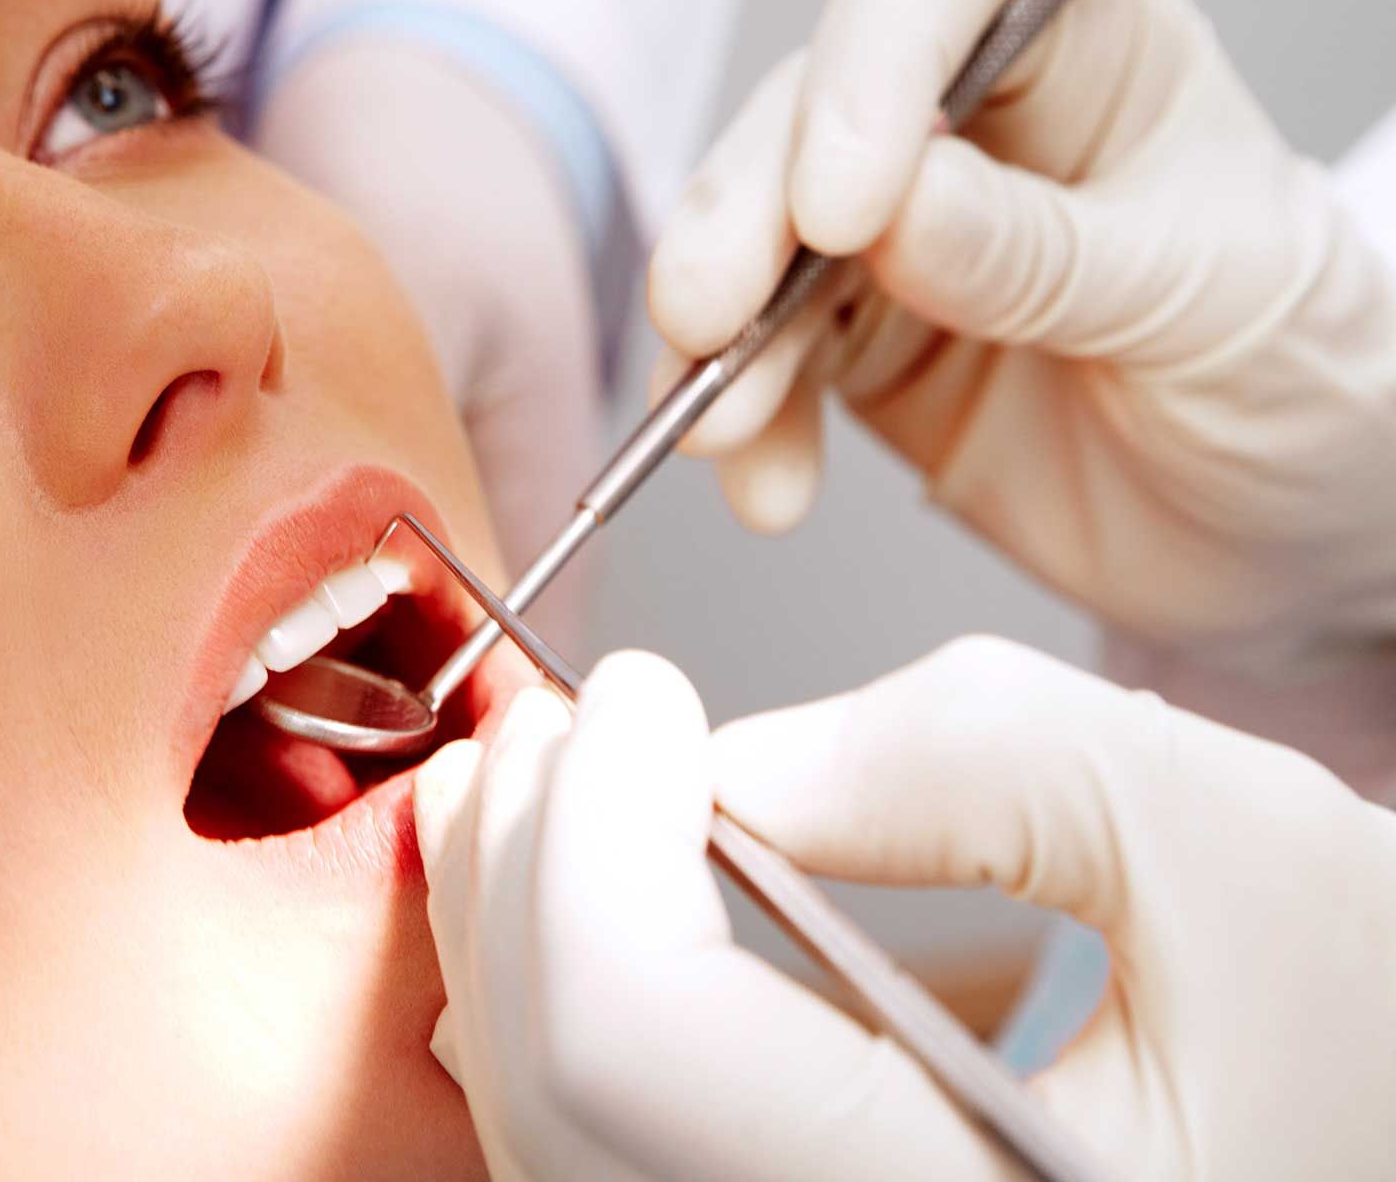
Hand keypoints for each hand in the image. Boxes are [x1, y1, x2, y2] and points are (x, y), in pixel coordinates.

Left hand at [417, 642, 1395, 1180]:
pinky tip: (607, 904)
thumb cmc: (1372, 1028)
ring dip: (521, 934)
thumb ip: (952, 759)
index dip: (592, 835)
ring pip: (556, 1133)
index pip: (629, 1036)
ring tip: (541, 791)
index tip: (642, 693)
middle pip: (558, 1090)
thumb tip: (717, 762)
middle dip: (524, 869)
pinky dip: (571, 1007)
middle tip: (558, 724)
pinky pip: (609, 1149)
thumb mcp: (1214, 839)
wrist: (1394, 1133)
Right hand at [647, 0, 1395, 666]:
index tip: (837, 208)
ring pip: (755, 249)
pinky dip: (743, 426)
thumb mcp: (1204, 301)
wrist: (1289, 534)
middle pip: (805, 123)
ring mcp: (900, 246)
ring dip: (718, 339)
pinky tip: (763, 483)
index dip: (864, 81)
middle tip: (706, 315)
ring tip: (718, 428)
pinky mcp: (860, 354)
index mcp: (1086, 52)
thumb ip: (1043, 255)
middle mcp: (973, 129)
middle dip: (740, 218)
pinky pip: (763, 369)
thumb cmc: (1302, 378)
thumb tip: (894, 214)